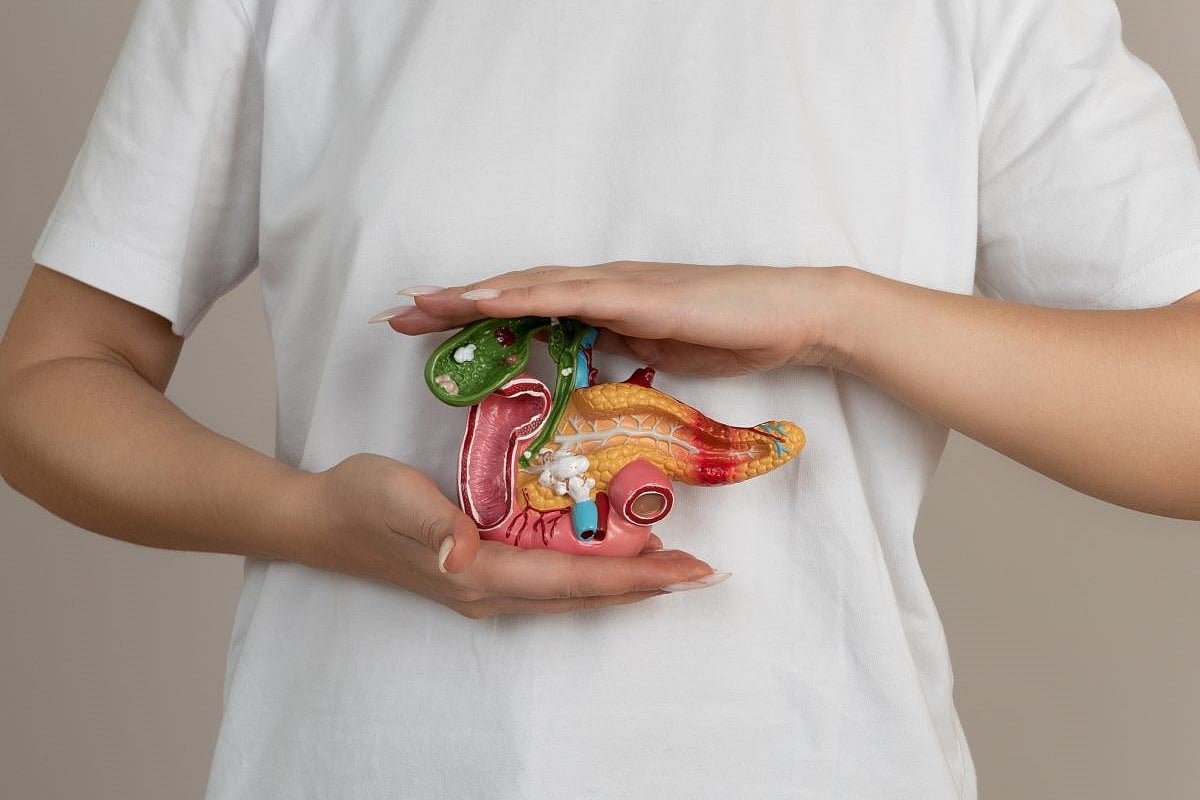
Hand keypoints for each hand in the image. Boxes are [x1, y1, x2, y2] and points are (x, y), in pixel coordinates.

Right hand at [290, 454, 722, 617]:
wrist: (321, 519)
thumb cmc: (360, 500)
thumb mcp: (395, 500)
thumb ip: (431, 526)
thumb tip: (461, 555)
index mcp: (480, 575)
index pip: (571, 579)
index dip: (632, 576)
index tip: (686, 569)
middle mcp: (491, 590)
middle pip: (583, 593)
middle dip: (647, 584)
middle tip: (702, 571)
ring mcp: (486, 586)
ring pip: (572, 590)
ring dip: (626, 581)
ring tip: (674, 567)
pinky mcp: (482, 571)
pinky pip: (553, 579)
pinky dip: (593, 572)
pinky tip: (613, 558)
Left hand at [384, 262, 855, 375]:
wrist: (795, 314)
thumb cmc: (735, 331)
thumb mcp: (662, 348)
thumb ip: (621, 346)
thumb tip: (589, 354)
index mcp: (605, 302)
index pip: (527, 308)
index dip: (476, 317)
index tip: (430, 330)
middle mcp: (602, 286)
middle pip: (513, 293)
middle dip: (454, 305)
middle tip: (397, 315)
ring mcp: (618, 286)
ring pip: (528, 287)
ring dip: (471, 296)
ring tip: (419, 305)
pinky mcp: (638, 296)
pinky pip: (568, 295)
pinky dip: (520, 297)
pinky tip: (483, 301)